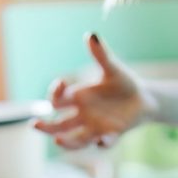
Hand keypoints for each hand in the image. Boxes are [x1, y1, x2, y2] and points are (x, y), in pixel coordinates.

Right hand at [34, 33, 153, 149]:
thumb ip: (102, 55)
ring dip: (68, 142)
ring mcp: (96, 127)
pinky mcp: (112, 135)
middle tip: (34, 125)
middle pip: (58, 124)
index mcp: (78, 98)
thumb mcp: (113, 69)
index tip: (61, 84)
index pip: (57, 101)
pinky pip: (105, 142)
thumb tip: (92, 35)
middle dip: (46, 126)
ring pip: (76, 139)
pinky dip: (104, 142)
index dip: (55, 94)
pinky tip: (102, 140)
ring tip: (58, 142)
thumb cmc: (124, 83)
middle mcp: (83, 115)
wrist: (144, 98)